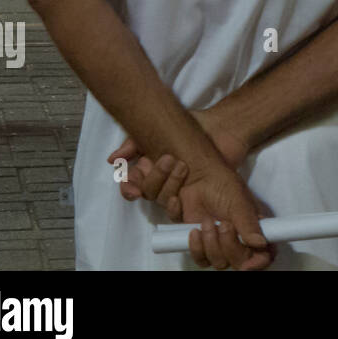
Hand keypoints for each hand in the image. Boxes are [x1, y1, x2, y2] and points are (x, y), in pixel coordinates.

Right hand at [109, 106, 249, 218]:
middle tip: (168, 159)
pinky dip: (174, 207)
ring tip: (183, 165)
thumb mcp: (160, 128)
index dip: (128, 186)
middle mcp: (163, 180)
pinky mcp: (194, 200)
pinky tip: (179, 197)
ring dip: (168, 185)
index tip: (131, 185)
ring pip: (161, 199)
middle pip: (146, 191)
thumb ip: (134, 143)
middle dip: (153, 179)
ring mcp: (179, 190)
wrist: (224, 128)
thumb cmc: (194, 126)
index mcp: (152, 166)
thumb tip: (112, 160)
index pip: (132, 183)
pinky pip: (177, 213)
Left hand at [175, 160, 273, 270]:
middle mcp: (240, 240)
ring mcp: (220, 243)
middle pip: (238, 262)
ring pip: (218, 262)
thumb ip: (249, 224)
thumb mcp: (238, 202)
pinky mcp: (202, 244)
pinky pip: (200, 258)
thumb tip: (260, 243)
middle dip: (228, 246)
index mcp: (255, 229)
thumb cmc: (222, 185)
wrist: (196, 178)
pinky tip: (194, 230)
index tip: (247, 264)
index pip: (264, 254)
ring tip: (206, 222)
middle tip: (223, 225)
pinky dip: (195, 246)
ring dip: (210, 244)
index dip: (258, 262)